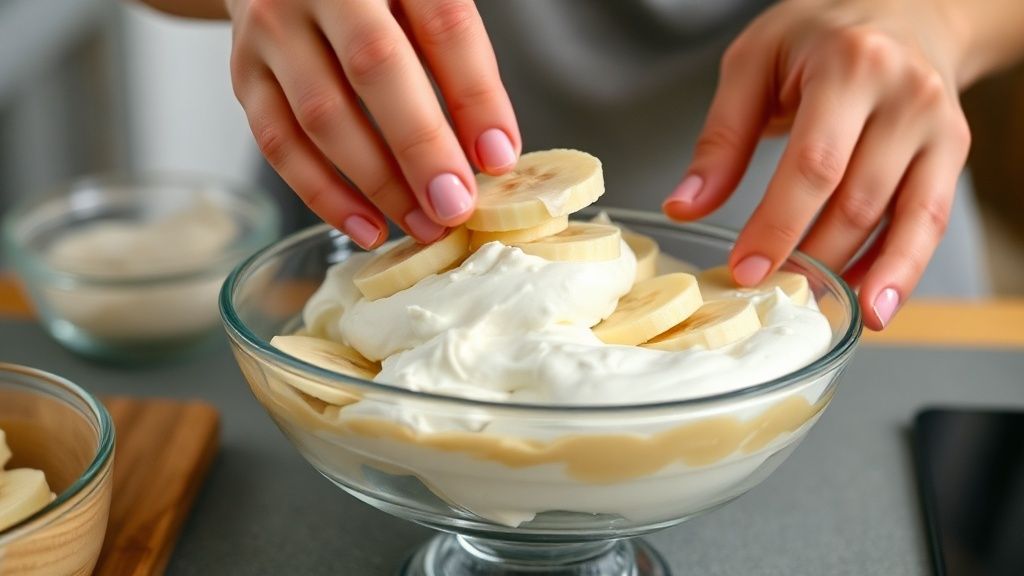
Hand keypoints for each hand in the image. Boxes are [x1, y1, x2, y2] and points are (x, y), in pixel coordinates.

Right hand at [226, 0, 519, 247]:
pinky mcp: (244, 72)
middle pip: (376, 66)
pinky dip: (324, 195)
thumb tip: (487, 152)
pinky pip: (279, 142)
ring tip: (424, 226)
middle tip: (456, 206)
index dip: (475, 93)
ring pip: (322, 114)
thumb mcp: (421, 0)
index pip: (442, 23)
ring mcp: (273, 27)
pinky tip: (368, 227)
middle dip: (421, 147)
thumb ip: (456, 57)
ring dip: (378, 182)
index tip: (500, 157)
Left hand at [663, 0, 971, 329]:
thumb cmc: (820, 35)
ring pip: (904, 218)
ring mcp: (938, 126)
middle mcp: (905, 96)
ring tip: (829, 315)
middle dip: (813, 257)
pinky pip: (930, 220)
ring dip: (864, 275)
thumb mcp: (753, 63)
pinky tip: (870, 298)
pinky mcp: (954, 151)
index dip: (778, 225)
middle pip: (858, 199)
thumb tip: (686, 206)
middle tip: (773, 294)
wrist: (905, 8)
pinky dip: (901, 266)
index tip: (746, 269)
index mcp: (849, 66)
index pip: (813, 164)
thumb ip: (721, 137)